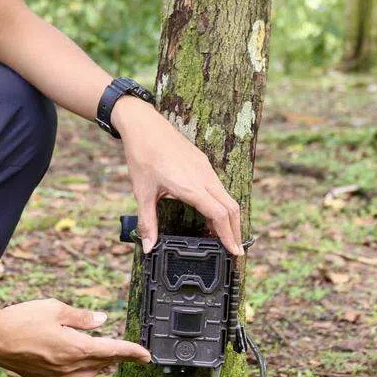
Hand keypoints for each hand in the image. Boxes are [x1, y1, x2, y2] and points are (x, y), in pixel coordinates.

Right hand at [0, 299, 149, 376]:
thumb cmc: (21, 319)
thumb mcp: (54, 308)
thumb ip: (81, 316)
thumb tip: (101, 320)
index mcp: (76, 347)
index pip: (113, 351)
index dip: (132, 352)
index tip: (147, 355)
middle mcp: (70, 366)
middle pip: (103, 365)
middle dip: (117, 359)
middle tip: (129, 353)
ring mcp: (57, 376)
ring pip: (89, 376)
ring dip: (100, 367)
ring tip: (105, 357)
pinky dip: (82, 371)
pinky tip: (76, 362)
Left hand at [112, 98, 242, 256]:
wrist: (143, 123)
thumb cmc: (142, 156)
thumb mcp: (142, 192)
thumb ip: (148, 222)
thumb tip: (148, 247)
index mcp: (191, 186)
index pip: (219, 215)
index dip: (228, 236)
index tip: (234, 253)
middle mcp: (203, 177)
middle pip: (231, 208)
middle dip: (235, 231)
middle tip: (233, 250)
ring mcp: (205, 168)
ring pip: (227, 196)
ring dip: (229, 217)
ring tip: (222, 235)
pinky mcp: (202, 162)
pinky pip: (219, 186)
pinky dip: (221, 203)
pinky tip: (211, 211)